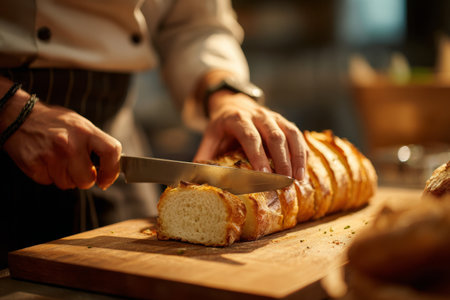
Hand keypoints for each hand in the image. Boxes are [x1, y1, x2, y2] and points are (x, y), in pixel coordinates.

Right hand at [1, 88, 121, 189]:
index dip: (112, 170)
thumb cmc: (55, 123)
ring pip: (67, 184)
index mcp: (85, 131)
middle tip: (78, 169)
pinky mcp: (34, 164)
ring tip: (58, 159)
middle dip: (84, 179)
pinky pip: (49, 182)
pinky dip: (48, 175)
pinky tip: (45, 160)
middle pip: (87, 179)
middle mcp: (70, 143)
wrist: (20, 116)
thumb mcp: (81, 125)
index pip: (111, 152)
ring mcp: (51, 155)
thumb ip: (96, 144)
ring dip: (65, 177)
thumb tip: (112, 166)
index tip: (106, 179)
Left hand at [194, 90, 306, 180]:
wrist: (232, 101)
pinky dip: (302, 151)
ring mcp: (273, 116)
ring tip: (299, 178)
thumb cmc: (221, 125)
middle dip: (282, 160)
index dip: (258, 156)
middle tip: (285, 182)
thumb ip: (205, 156)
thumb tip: (198, 179)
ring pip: (290, 133)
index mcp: (237, 118)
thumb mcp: (210, 136)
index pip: (250, 137)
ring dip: (296, 156)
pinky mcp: (283, 121)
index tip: (265, 175)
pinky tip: (304, 168)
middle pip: (274, 136)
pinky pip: (297, 134)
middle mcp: (258, 115)